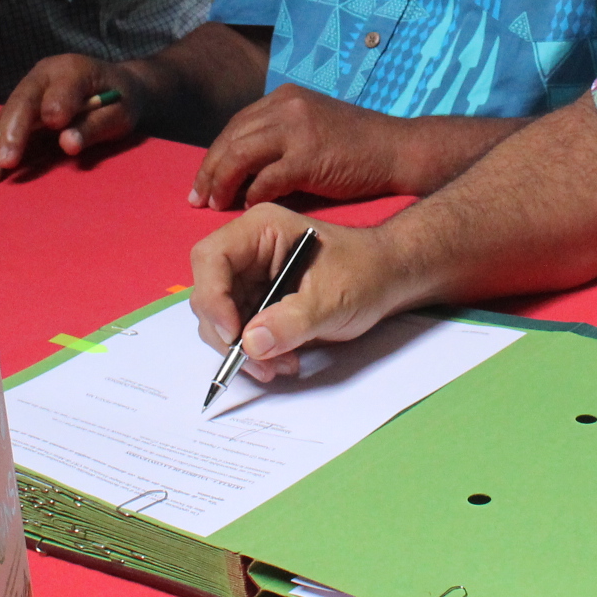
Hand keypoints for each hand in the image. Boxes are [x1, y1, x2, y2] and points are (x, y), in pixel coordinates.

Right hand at [0, 55, 137, 184]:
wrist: (116, 86)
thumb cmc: (120, 100)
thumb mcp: (120, 112)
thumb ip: (96, 125)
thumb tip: (68, 144)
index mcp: (73, 69)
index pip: (61, 87)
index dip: (57, 105)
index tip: (55, 124)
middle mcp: (44, 75)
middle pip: (24, 101)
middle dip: (13, 132)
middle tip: (7, 162)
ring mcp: (29, 89)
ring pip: (6, 114)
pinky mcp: (21, 106)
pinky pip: (3, 124)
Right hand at [188, 203, 420, 384]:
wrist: (387, 279)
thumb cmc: (364, 273)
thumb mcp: (332, 298)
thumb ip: (292, 321)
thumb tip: (250, 344)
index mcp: (260, 230)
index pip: (211, 258)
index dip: (212, 297)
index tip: (233, 335)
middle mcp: (246, 252)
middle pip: (208, 293)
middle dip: (228, 334)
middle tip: (258, 364)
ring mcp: (249, 278)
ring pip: (219, 319)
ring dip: (243, 350)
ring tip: (282, 365)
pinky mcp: (256, 303)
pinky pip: (238, 332)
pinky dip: (255, 353)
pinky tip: (283, 360)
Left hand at [190, 84, 407, 209]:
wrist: (396, 149)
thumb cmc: (357, 146)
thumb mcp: (312, 125)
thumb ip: (280, 136)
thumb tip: (242, 170)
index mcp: (284, 97)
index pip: (235, 126)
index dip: (215, 155)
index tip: (204, 181)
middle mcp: (286, 107)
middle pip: (231, 139)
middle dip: (210, 172)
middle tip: (198, 199)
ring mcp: (297, 130)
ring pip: (240, 156)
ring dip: (223, 184)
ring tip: (215, 205)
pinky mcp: (308, 158)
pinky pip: (266, 180)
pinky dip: (253, 195)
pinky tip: (249, 208)